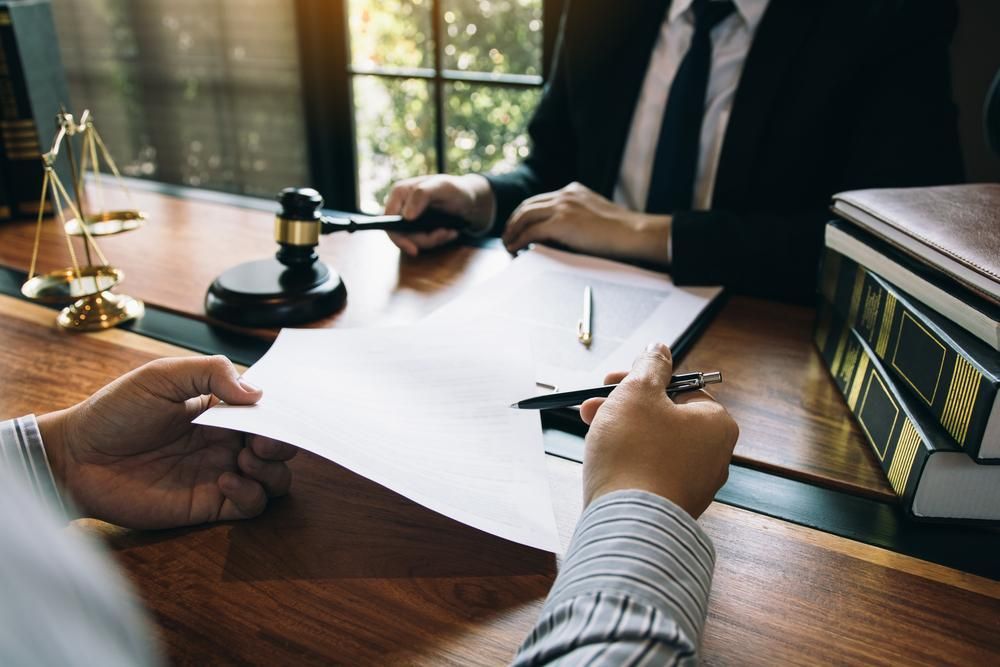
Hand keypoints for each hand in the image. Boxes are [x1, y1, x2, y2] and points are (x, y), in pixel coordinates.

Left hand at [36, 356, 298, 528]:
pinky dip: (250, 494)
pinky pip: (251, 505)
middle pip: (279, 446)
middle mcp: (226, 442)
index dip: (280, 412)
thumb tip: (257, 394)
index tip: (277, 412)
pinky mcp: (209, 505)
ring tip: (244, 458)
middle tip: (263, 440)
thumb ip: (211, 373)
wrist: (76, 458)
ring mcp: (220, 473)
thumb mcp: (162, 376)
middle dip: (283, 442)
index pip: (267, 410)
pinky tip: (225, 480)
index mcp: (220, 409)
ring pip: (275, 479)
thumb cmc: (115, 412)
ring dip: (272, 469)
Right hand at [384, 174, 495, 255]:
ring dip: (434, 240)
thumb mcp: (442, 187)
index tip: (414, 249)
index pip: (388, 219)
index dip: (398, 237)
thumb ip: (422, 195)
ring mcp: (409, 218)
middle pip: (400, 234)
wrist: (469, 200)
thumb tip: (406, 217)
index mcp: (400, 192)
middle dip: (424, 240)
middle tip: (444, 235)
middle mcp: (401, 205)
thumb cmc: (455, 189)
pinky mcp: (417, 228)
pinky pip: (422, 242)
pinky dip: (437, 240)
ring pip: (413, 240)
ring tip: (450, 232)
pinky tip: (450, 233)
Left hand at [502, 182, 670, 265]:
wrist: (634, 234)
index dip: (526, 214)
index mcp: (573, 190)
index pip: (540, 200)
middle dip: (514, 221)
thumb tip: (562, 235)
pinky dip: (519, 240)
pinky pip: (530, 231)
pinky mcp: (561, 222)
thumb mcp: (596, 217)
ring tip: (508, 245)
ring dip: (512, 231)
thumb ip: (578, 219)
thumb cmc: (621, 233)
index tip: (519, 227)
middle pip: (527, 205)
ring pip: (524, 216)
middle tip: (507, 236)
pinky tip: (515, 249)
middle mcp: (565, 194)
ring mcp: (562, 206)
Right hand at [578, 343, 737, 518]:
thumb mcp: (637, 393)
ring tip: (591, 432)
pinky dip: (627, 462)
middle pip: (664, 417)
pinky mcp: (672, 507)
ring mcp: (694, 485)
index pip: (680, 387)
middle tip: (592, 407)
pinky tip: (605, 462)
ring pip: (654, 445)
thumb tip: (659, 348)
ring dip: (621, 432)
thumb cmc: (635, 453)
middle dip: (624, 407)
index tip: (610, 381)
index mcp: (716, 424)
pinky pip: (649, 473)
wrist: (628, 523)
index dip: (640, 380)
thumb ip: (649, 366)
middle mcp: (714, 456)